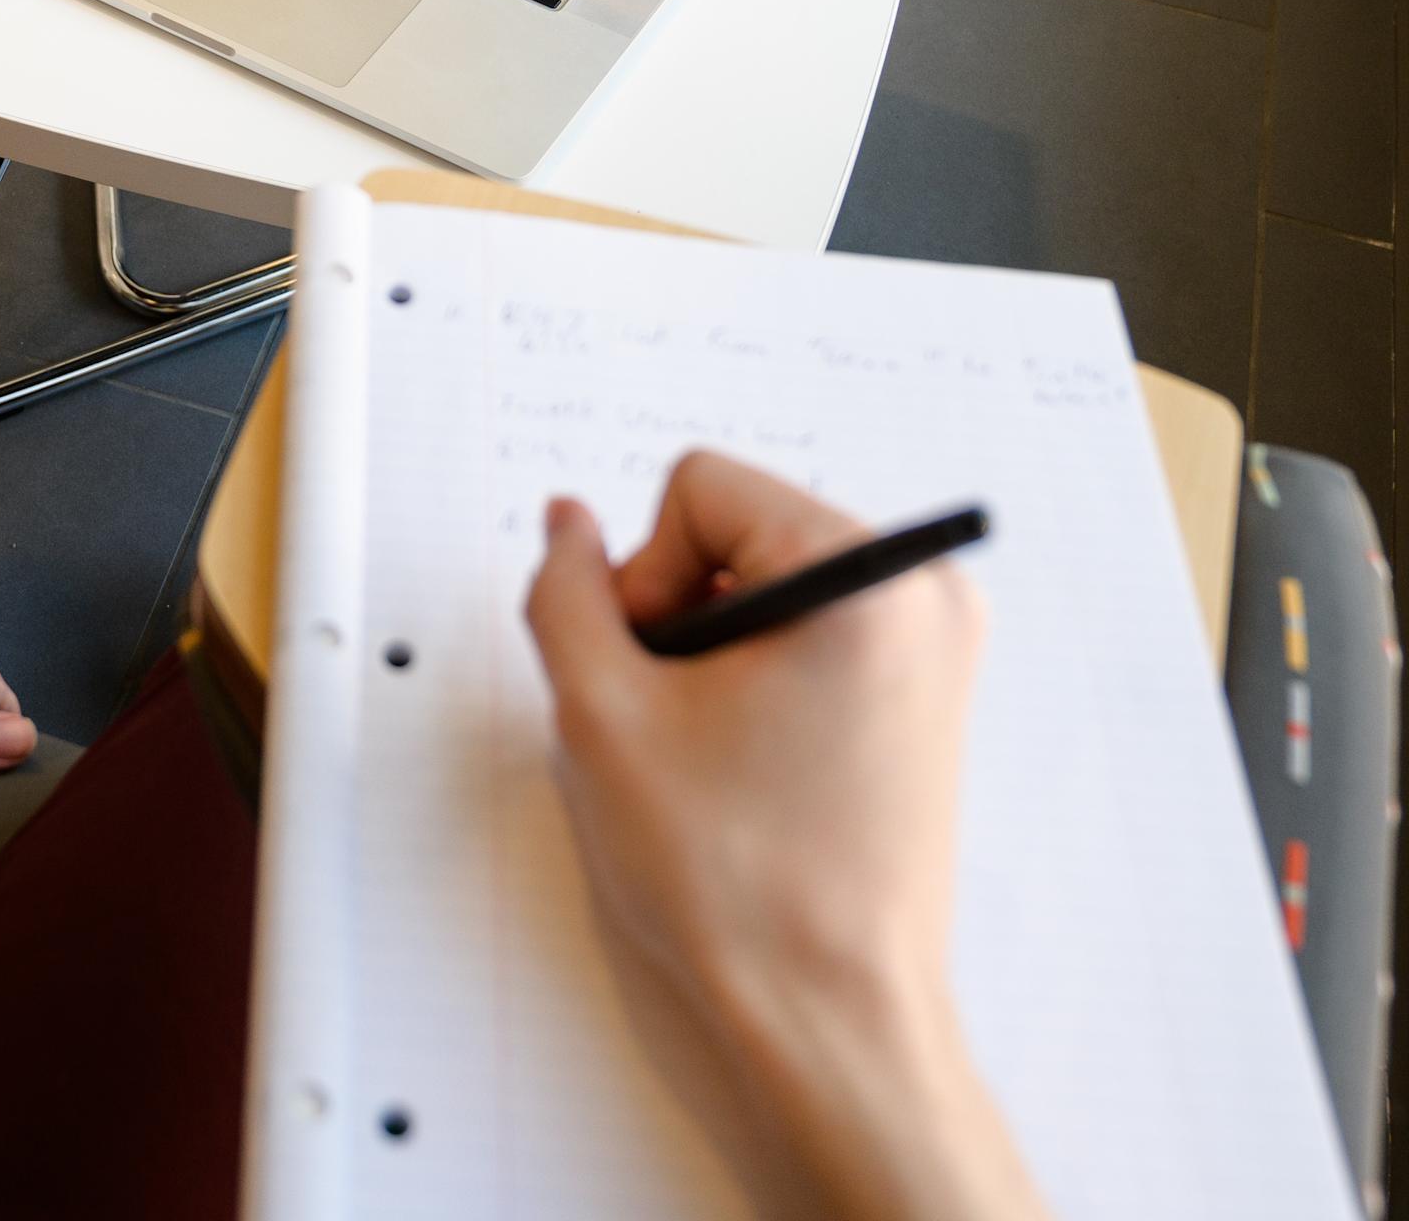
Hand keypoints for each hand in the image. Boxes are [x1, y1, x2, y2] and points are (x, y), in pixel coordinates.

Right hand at [525, 455, 1046, 1220]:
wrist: (834, 1017)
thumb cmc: (740, 881)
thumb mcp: (602, 714)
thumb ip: (566, 591)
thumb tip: (570, 522)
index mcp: (867, 578)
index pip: (700, 488)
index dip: (644, 576)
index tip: (658, 675)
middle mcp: (924, 592)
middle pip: (738, 525)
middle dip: (683, 609)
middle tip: (681, 719)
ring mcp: (938, 642)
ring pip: (768, 575)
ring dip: (718, 646)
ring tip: (716, 748)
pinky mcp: (930, 687)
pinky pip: (813, 622)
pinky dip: (763, 669)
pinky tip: (754, 757)